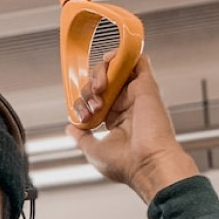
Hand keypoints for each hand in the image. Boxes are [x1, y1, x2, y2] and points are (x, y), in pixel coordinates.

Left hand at [68, 55, 198, 203]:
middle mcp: (127, 105)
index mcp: (116, 120)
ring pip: (114, 68)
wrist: (147, 163)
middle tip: (93, 105)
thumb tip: (70, 127)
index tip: (83, 117)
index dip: (82, 103)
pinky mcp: (146, 85)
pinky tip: (110, 62)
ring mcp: (136, 94)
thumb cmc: (125, 163)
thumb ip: (81, 137)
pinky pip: (136, 59)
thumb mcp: (93, 150)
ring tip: (99, 88)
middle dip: (88, 89)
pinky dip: (121, 54)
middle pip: (101, 82)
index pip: (94, 99)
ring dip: (100, 72)